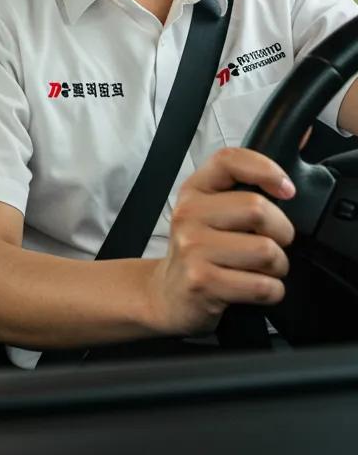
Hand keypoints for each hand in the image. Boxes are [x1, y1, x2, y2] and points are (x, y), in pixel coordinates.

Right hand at [145, 147, 295, 337]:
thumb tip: (284, 188)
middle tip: (273, 243)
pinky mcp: (202, 281)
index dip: (266, 170)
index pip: (229, 160)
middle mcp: (188, 214)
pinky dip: (271, 292)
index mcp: (194, 190)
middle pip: (257, 209)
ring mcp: (192, 247)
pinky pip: (263, 286)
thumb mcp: (208, 212)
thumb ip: (236, 192)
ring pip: (266, 251)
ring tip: (260, 269)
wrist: (168, 294)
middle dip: (282, 232)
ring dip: (278, 267)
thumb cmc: (200, 251)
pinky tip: (253, 288)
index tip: (286, 190)